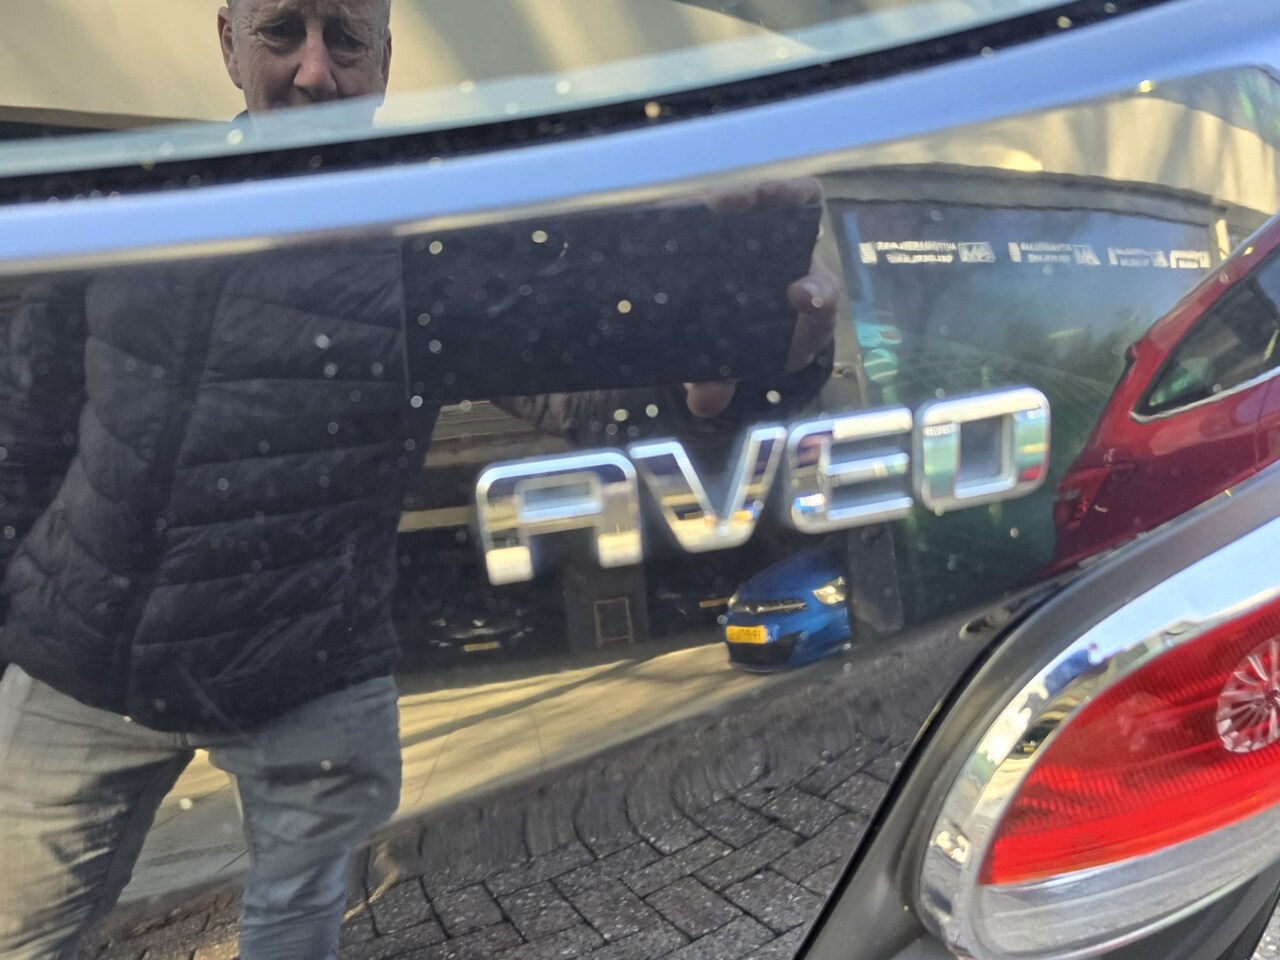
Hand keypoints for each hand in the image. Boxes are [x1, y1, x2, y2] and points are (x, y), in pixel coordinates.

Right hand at [683, 178, 840, 417]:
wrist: (731, 331)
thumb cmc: (744, 348)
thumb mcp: (733, 370)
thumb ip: (722, 384)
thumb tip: (703, 401)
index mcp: (804, 302)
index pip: (824, 292)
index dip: (817, 294)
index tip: (799, 297)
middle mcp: (790, 260)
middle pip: (804, 219)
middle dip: (785, 207)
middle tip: (756, 215)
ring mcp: (763, 236)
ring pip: (773, 199)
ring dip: (750, 193)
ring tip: (716, 203)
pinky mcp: (731, 224)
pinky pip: (731, 202)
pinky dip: (717, 198)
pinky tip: (689, 205)